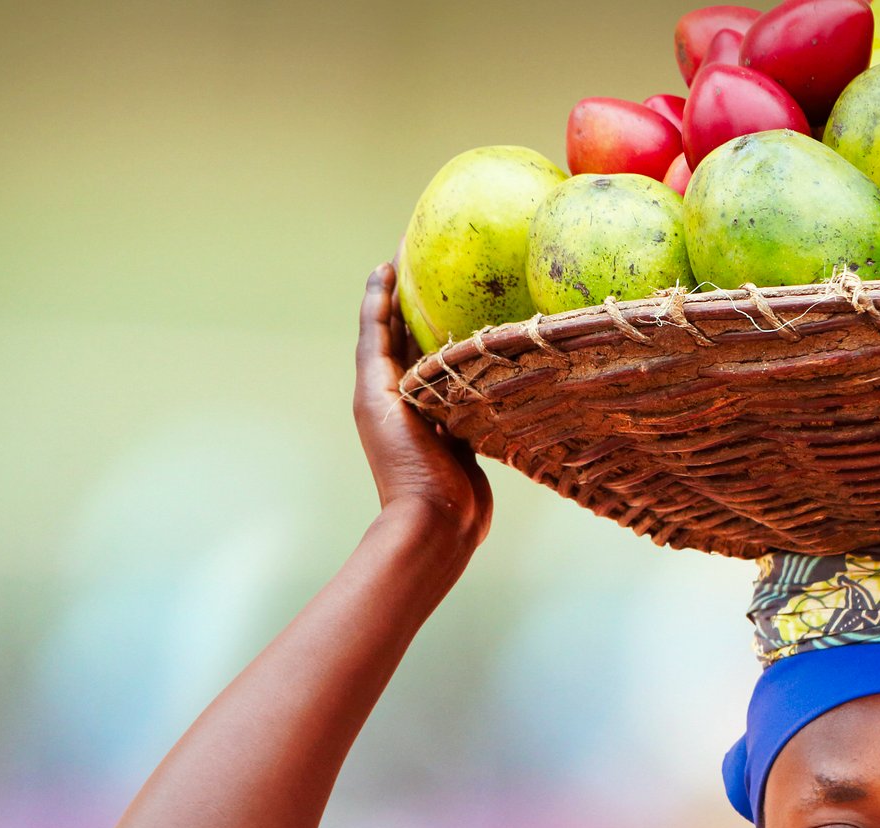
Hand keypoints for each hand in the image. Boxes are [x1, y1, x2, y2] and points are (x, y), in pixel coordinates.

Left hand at [355, 263, 492, 549]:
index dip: (383, 289)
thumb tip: (382, 299)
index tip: (395, 253)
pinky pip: (471, 389)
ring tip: (474, 298)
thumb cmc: (406, 464)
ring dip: (453, 331)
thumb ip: (378, 352)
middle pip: (410, 338)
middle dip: (419, 302)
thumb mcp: (381, 400)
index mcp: (378, 386)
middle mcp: (405, 396)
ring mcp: (435, 414)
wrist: (438, 523)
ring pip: (443, 361)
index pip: (378, 325)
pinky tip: (501, 350)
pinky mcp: (464, 432)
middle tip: (439, 264)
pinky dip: (480, 366)